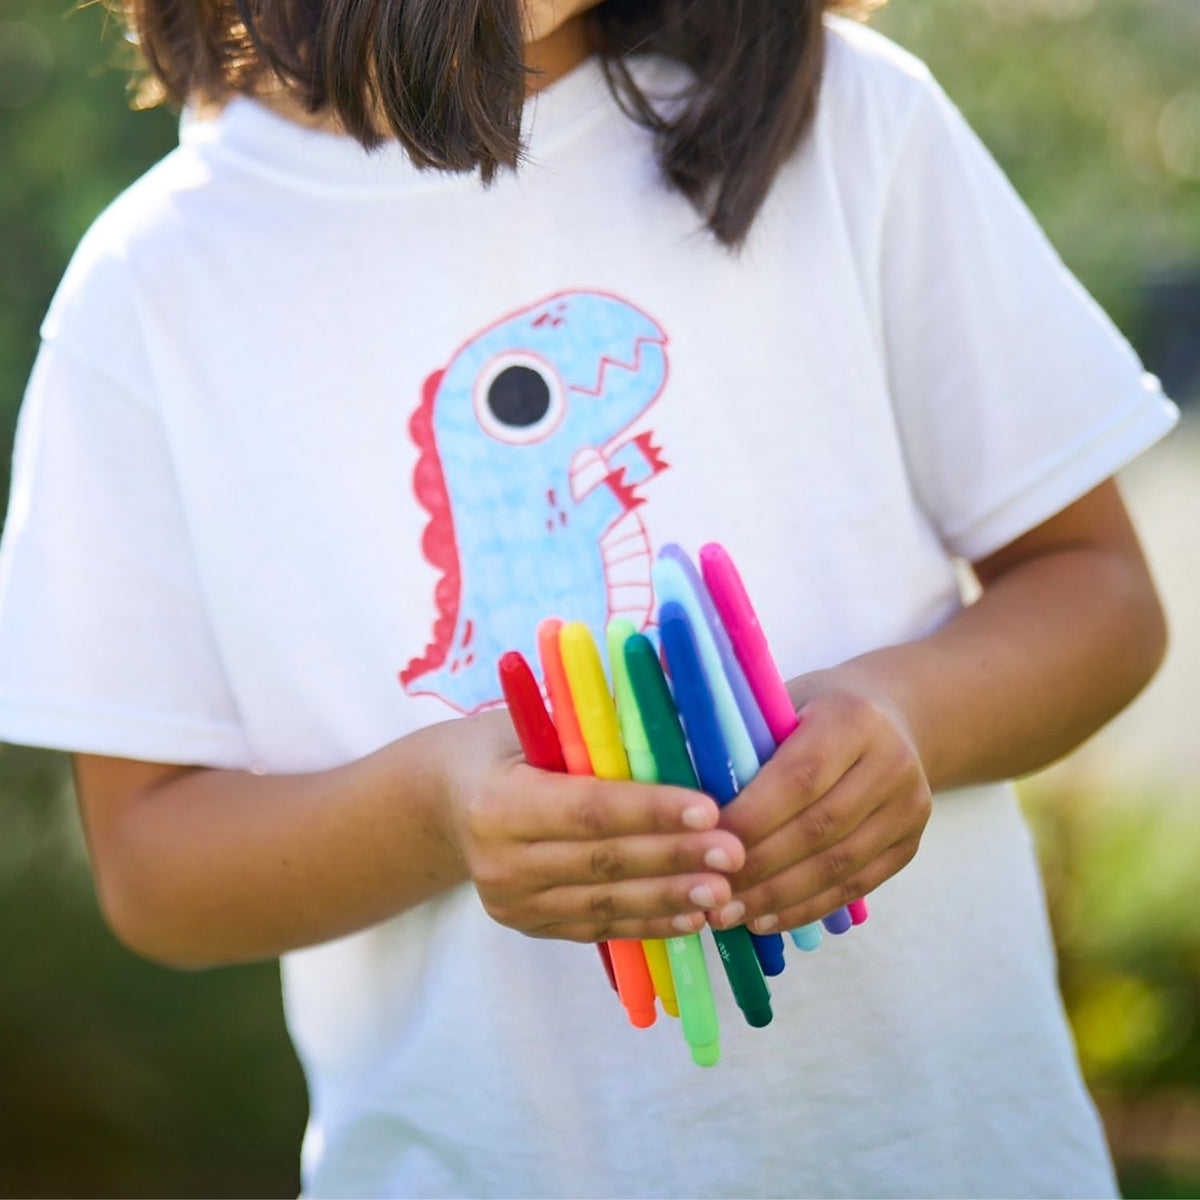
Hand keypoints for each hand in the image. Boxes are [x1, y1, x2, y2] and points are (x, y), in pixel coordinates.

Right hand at [439, 711, 745, 942]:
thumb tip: (677, 687)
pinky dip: (650, 923)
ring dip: (671, 900)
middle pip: (602, 862)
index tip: (710, 808)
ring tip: (725, 892)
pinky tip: (694, 917)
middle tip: (736, 853)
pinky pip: (600, 927)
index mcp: (497, 802)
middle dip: (675, 858)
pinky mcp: (532, 927)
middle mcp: (499, 862)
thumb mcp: (536, 721)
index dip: (650, 810)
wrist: (447, 801)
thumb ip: (596, 722)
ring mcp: (513, 903)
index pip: (588, 809)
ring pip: (605, 903)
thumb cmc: (507, 746)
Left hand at [711, 674, 931, 933]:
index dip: (752, 814)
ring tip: (725, 915)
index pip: (801, 775)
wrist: (891, 715)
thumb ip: (732, 731)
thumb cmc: (808, 710)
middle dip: (758, 867)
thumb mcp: (774, 700)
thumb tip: (660, 756)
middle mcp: (892, 761)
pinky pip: (855, 886)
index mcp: (852, 717)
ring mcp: (909, 807)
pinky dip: (806, 908)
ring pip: (838, 866)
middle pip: (819, 828)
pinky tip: (763, 919)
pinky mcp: (909, 844)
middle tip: (704, 891)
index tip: (701, 840)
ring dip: (777, 897)